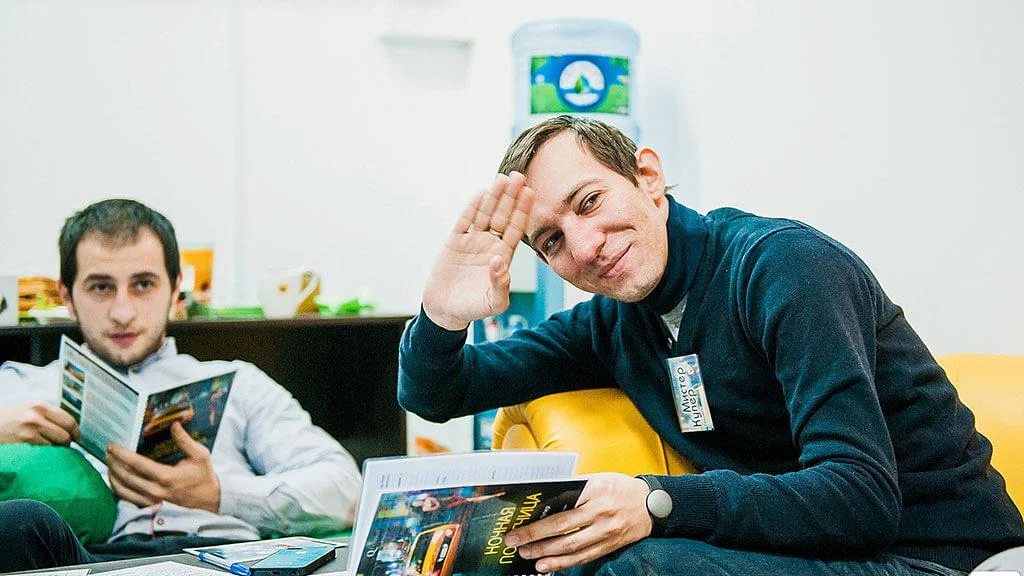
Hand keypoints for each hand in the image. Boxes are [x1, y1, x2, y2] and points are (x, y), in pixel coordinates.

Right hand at [0, 402, 79, 444]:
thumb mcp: (28, 410)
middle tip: (63, 446)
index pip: (69, 420)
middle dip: (67, 443)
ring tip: (47, 447)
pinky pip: (44, 451)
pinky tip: (38, 451)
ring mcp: (29, 430)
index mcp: (40, 406)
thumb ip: (48, 415)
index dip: (76, 431)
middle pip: (66, 434)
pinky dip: (44, 453)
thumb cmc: (9, 419)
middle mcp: (36, 416)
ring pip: (56, 445)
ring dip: (55, 449)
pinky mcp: (23, 443)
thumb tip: (71, 427)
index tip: (77, 438)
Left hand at [106, 421, 220, 512]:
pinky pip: (127, 499)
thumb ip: (185, 440)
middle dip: (113, 463)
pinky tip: (115, 480)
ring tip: (108, 464)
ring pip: (123, 489)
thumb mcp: (200, 455)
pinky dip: (117, 489)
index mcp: (166, 476)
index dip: (122, 454)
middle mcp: (156, 490)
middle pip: (126, 476)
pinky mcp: (151, 506)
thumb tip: (174, 424)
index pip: (137, 464)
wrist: (210, 500)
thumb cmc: (204, 477)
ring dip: (112, 476)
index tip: (113, 446)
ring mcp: (152, 500)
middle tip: (107, 452)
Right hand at [422, 172, 534, 329]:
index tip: (530, 192)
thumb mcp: (493, 303)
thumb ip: (501, 284)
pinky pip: (464, 221)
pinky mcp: (454, 242)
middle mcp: (490, 245)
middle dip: (511, 197)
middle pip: (503, 216)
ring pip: (485, 214)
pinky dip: (472, 207)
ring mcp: (472, 242)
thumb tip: (500, 261)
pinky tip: (481, 193)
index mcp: (503, 257)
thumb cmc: (473, 309)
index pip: (515, 229)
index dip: (523, 211)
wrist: (445, 311)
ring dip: (494, 197)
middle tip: (519, 176)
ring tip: (502, 178)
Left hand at [504, 473, 652, 572]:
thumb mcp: (599, 479)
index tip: (518, 530)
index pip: (562, 516)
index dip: (538, 527)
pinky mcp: (610, 546)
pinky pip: (584, 558)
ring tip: (529, 558)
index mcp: (596, 497)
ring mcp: (606, 535)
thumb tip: (546, 502)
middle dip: (536, 542)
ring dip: (548, 556)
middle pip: (564, 535)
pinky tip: (549, 566)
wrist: (654, 504)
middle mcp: (601, 518)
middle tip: (516, 545)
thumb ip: (576, 491)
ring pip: (573, 550)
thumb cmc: (621, 487)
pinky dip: (565, 564)